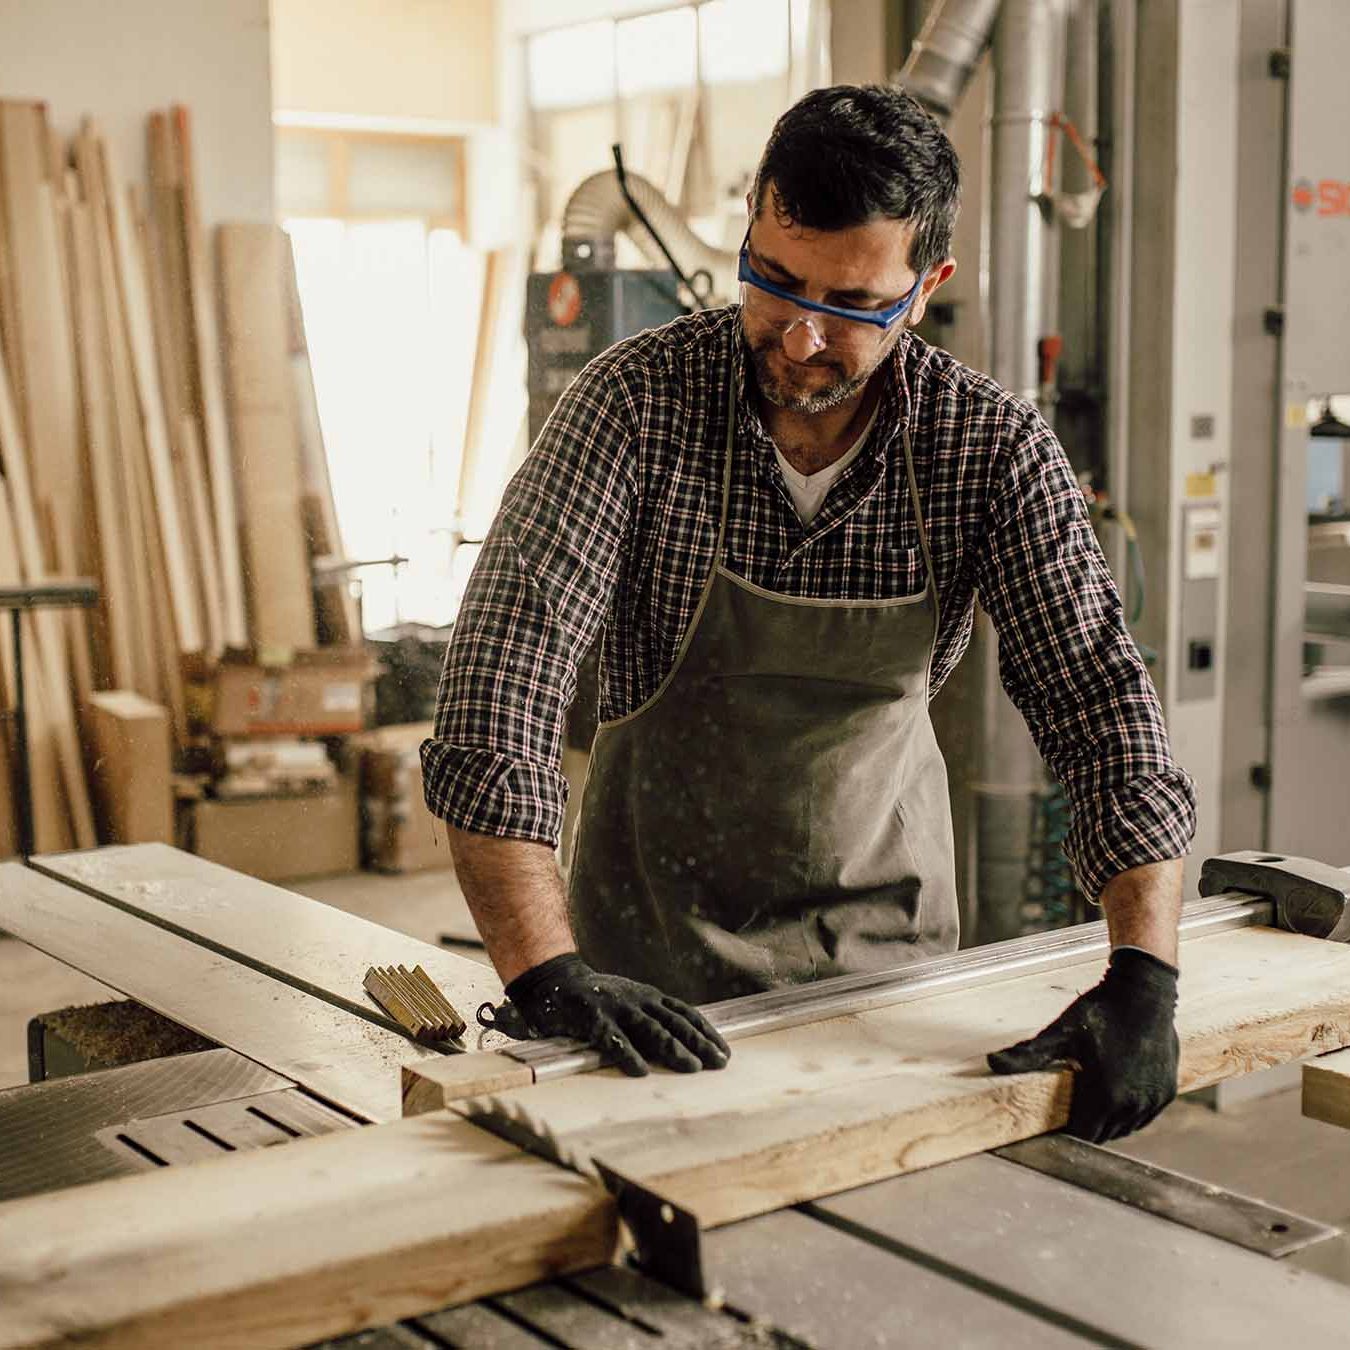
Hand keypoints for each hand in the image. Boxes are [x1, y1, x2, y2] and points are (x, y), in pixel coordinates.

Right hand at [486, 953, 730, 1076]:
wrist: (556, 982)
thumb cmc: (598, 999)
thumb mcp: (631, 1002)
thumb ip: (652, 1019)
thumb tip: (683, 1046)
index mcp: (649, 997)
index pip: (686, 1014)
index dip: (707, 1033)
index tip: (725, 1052)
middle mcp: (638, 1000)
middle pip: (675, 1024)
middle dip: (699, 1044)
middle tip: (719, 1063)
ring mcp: (617, 1008)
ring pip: (651, 1030)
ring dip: (673, 1049)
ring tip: (691, 1068)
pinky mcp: (593, 1018)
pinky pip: (613, 1039)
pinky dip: (628, 1055)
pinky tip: (641, 1071)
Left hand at [987, 947, 1178, 1141]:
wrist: (1144, 992)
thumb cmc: (1101, 1011)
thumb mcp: (1061, 1032)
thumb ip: (1028, 1054)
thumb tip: (993, 1062)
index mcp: (1106, 1096)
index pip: (1083, 1134)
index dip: (1067, 1129)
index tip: (1055, 1117)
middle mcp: (1133, 1105)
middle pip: (1105, 1134)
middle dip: (1087, 1125)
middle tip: (1071, 1106)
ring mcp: (1153, 1101)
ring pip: (1126, 1127)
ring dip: (1109, 1120)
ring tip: (1091, 1098)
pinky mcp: (1167, 1092)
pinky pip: (1143, 1116)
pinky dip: (1129, 1112)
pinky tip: (1115, 1093)